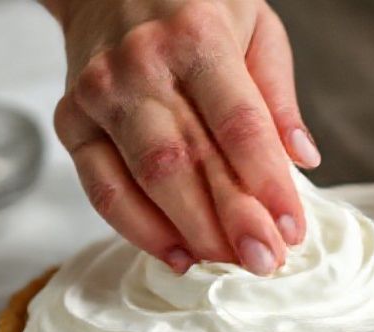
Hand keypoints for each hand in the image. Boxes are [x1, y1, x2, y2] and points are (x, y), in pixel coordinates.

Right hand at [42, 0, 319, 274]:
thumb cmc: (190, 2)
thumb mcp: (253, 23)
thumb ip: (276, 92)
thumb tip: (302, 158)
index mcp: (197, 37)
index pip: (239, 123)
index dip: (268, 182)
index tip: (292, 227)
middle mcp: (143, 66)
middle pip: (193, 160)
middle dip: (234, 221)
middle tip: (266, 261)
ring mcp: (102, 95)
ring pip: (147, 180)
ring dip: (193, 232)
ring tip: (231, 262)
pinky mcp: (72, 120)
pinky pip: (102, 188)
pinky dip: (139, 229)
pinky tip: (177, 254)